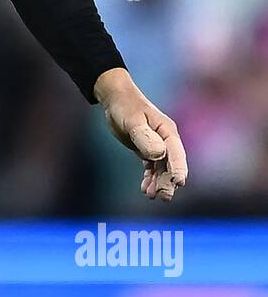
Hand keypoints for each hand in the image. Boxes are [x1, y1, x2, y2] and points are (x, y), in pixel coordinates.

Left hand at [94, 68, 187, 202]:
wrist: (116, 100)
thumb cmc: (126, 107)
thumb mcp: (133, 121)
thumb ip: (145, 137)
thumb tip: (159, 154)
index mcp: (167, 131)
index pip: (176, 152)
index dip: (178, 168)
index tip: (179, 183)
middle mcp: (166, 139)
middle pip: (171, 164)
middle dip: (168, 181)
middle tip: (163, 197)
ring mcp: (157, 145)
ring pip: (162, 169)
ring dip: (159, 183)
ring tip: (152, 196)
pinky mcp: (147, 149)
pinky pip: (152, 167)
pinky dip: (150, 179)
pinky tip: (145, 190)